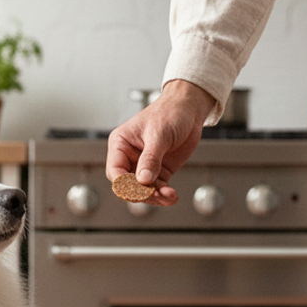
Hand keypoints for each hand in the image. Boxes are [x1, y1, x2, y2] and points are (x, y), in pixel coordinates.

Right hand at [106, 80, 216, 204]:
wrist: (190, 109)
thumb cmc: (170, 112)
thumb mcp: (159, 135)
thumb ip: (150, 158)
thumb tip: (143, 180)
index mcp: (121, 145)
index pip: (115, 171)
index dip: (124, 184)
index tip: (138, 189)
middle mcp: (129, 157)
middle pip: (128, 185)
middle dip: (142, 193)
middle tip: (156, 194)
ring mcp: (144, 166)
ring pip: (143, 190)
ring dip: (155, 196)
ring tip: (168, 195)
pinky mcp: (158, 172)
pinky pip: (157, 189)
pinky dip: (164, 195)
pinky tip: (171, 195)